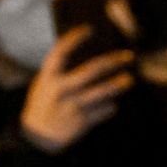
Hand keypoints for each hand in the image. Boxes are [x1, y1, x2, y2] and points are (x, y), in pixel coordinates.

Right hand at [19, 29, 134, 152]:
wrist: (38, 137)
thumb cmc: (44, 104)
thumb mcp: (44, 85)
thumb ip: (60, 72)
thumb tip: (88, 54)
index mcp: (48, 78)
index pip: (60, 52)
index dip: (74, 38)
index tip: (89, 29)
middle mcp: (61, 90)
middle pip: (92, 69)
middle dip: (113, 60)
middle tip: (128, 56)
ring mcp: (72, 106)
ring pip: (103, 91)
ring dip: (119, 84)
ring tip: (129, 79)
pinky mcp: (82, 122)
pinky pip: (104, 111)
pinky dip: (110, 107)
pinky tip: (112, 104)